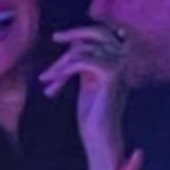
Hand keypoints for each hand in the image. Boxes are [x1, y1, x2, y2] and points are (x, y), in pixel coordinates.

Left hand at [40, 25, 125, 142]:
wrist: (101, 137)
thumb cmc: (92, 114)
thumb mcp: (87, 81)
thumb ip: (85, 61)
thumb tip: (73, 42)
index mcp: (119, 61)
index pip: (101, 34)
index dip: (80, 34)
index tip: (59, 38)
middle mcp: (122, 60)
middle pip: (99, 31)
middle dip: (74, 32)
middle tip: (55, 37)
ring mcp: (119, 66)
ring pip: (83, 49)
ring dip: (59, 64)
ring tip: (46, 80)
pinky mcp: (111, 75)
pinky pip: (82, 61)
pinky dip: (63, 71)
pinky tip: (53, 86)